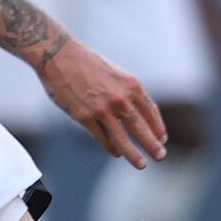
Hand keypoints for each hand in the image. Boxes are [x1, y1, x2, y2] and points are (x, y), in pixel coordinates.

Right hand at [38, 40, 166, 166]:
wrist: (59, 56)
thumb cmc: (87, 62)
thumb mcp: (115, 73)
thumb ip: (126, 92)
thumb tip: (136, 115)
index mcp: (131, 85)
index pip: (151, 112)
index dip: (158, 128)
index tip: (162, 138)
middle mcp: (120, 99)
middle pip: (141, 129)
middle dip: (152, 145)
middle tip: (160, 156)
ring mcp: (102, 110)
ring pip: (122, 139)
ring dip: (133, 154)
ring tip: (141, 164)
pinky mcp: (85, 117)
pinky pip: (102, 138)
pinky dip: (110, 147)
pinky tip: (115, 152)